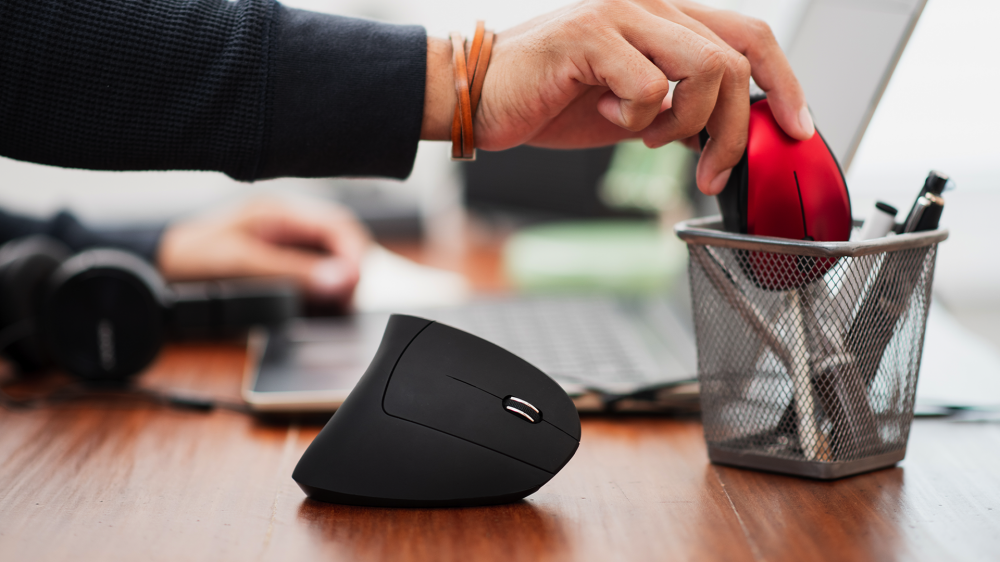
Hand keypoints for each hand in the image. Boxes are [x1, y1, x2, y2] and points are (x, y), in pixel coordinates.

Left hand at [157, 198, 370, 304]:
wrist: (153, 270)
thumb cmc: (189, 258)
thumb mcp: (242, 263)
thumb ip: (292, 271)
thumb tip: (340, 278)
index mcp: (281, 213)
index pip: (339, 224)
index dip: (356, 252)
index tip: (358, 281)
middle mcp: (288, 227)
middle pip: (341, 244)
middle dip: (351, 270)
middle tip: (347, 299)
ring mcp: (285, 247)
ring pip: (331, 262)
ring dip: (339, 284)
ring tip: (335, 305)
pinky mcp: (279, 268)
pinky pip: (314, 277)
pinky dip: (323, 292)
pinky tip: (319, 306)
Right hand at [421, 0, 813, 194]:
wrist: (481, 96)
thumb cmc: (551, 100)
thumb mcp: (634, 107)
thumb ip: (682, 106)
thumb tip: (732, 134)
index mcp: (665, 18)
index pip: (750, 35)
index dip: (785, 82)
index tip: (797, 127)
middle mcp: (650, 5)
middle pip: (737, 58)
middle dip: (737, 129)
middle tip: (712, 169)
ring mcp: (621, 13)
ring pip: (706, 69)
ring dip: (685, 123)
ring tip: (647, 136)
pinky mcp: (591, 36)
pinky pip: (649, 89)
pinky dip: (633, 121)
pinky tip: (603, 116)